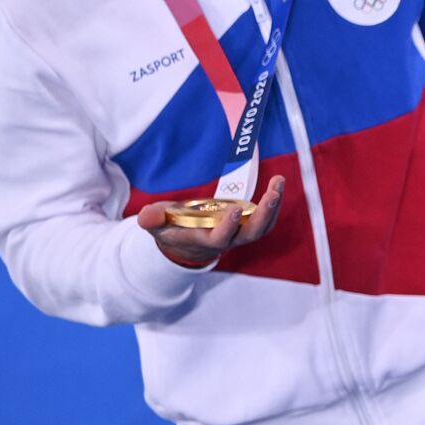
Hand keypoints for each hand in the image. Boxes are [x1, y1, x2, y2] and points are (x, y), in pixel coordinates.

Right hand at [137, 175, 286, 267]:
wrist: (187, 243)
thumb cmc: (172, 229)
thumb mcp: (158, 224)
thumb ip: (153, 219)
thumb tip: (146, 217)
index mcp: (205, 240)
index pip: (220, 239)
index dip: (227, 227)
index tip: (233, 210)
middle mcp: (228, 239)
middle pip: (251, 234)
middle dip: (263, 216)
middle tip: (271, 195)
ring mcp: (241, 233)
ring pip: (263, 226)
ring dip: (273, 206)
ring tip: (278, 182)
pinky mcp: (249, 225)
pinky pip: (267, 217)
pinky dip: (274, 202)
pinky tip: (277, 183)